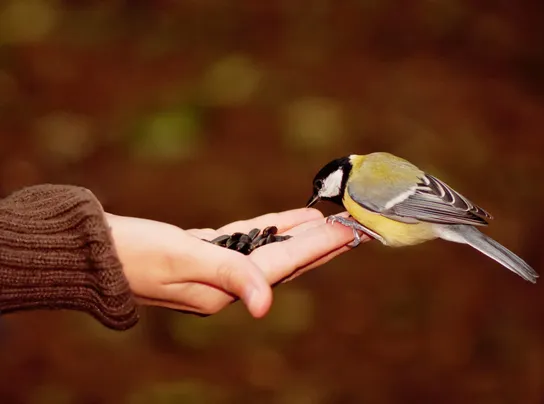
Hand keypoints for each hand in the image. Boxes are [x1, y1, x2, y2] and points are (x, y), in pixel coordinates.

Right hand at [105, 208, 368, 318]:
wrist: (94, 253)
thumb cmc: (132, 255)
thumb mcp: (182, 259)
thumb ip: (228, 275)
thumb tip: (266, 303)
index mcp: (226, 286)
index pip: (286, 263)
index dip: (321, 246)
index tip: (351, 230)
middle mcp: (226, 282)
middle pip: (286, 260)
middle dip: (321, 243)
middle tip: (353, 227)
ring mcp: (216, 267)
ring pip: (270, 248)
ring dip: (300, 235)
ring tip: (328, 222)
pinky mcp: (204, 251)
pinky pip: (248, 239)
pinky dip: (269, 228)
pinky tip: (285, 220)